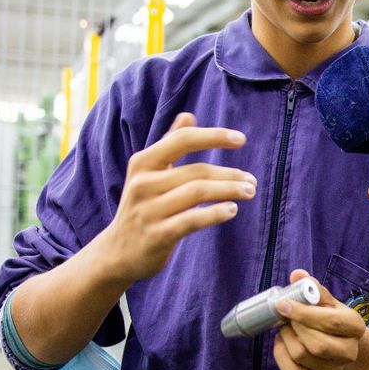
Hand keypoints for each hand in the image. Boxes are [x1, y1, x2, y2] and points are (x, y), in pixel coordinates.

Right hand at [104, 112, 255, 283]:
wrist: (116, 253)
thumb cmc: (140, 208)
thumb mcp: (147, 173)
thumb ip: (168, 145)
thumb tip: (188, 116)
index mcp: (142, 163)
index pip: (182, 141)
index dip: (213, 136)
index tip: (241, 140)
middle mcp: (144, 183)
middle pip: (197, 171)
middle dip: (229, 174)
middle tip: (252, 181)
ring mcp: (149, 210)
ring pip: (197, 193)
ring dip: (229, 191)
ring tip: (248, 192)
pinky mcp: (158, 235)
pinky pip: (192, 220)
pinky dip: (215, 213)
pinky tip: (232, 210)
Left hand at [272, 269, 365, 369]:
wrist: (338, 345)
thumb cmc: (330, 318)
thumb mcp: (327, 301)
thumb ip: (313, 289)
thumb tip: (298, 275)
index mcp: (355, 326)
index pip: (331, 322)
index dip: (304, 313)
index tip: (283, 304)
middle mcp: (349, 351)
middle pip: (318, 344)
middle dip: (295, 328)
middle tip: (284, 316)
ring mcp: (334, 369)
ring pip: (303, 357)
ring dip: (286, 339)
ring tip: (284, 327)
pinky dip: (281, 356)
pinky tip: (281, 343)